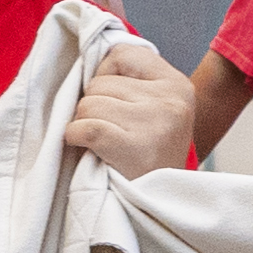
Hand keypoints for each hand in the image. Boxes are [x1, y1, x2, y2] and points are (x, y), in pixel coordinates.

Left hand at [58, 32, 198, 177]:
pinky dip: (75, 138)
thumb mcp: (152, 109)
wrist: (160, 202)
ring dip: (85, 124)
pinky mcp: (135, 144)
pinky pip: (83, 127)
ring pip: (87, 103)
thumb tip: (92, 50)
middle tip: (112, 131)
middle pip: (99, 82)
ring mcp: (155, 121)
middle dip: (94, 106)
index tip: (115, 101)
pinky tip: (92, 150)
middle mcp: (171, 98)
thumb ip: (130, 81)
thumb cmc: (147, 153)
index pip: (122, 54)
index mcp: (177, 84)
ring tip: (106, 144)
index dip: (106, 76)